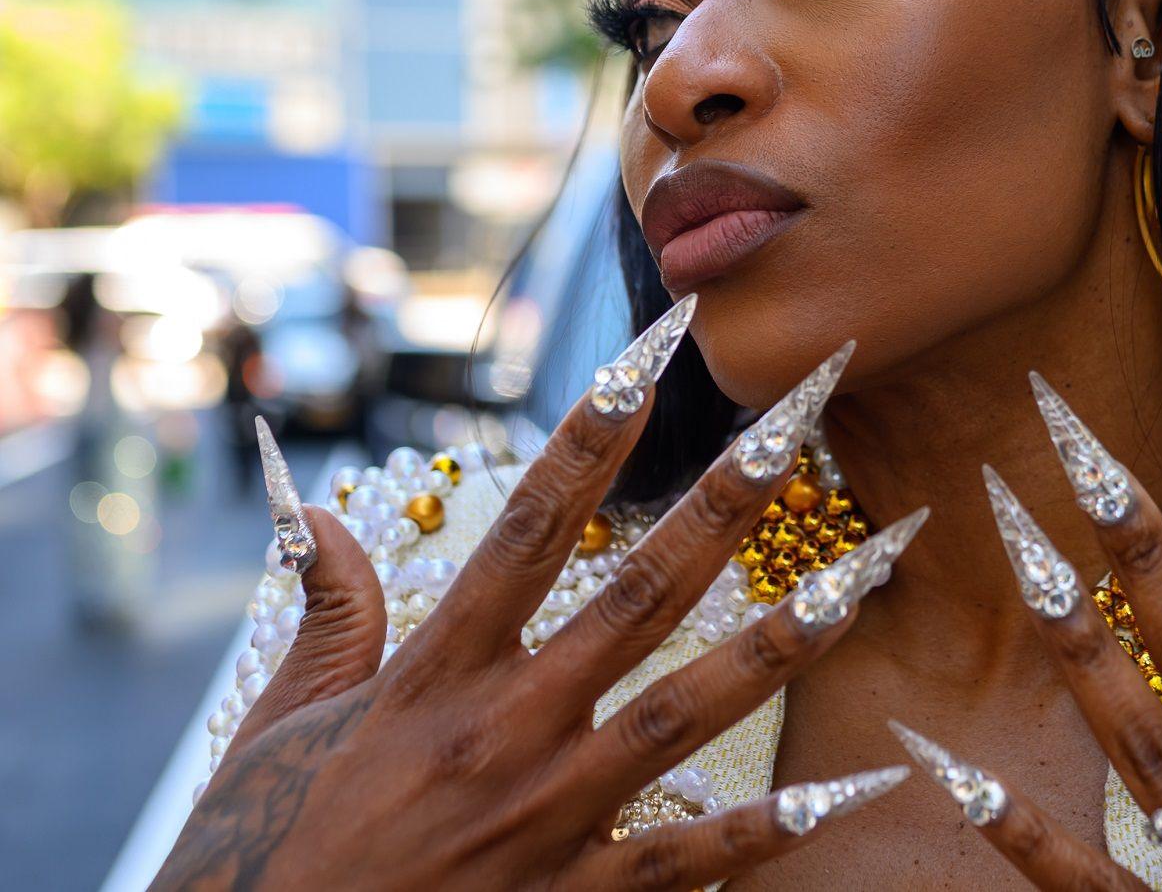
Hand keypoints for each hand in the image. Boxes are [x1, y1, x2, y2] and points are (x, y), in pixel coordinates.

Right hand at [158, 321, 917, 890]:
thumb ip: (328, 618)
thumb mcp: (280, 726)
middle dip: (722, 504)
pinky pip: (691, 856)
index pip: (531, 528)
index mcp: (434, 677)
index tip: (651, 355)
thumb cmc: (262, 856)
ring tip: (862, 580)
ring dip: (781, 641)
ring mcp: (550, 817)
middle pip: (637, 595)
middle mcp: (505, 731)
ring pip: (689, 712)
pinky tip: (846, 787)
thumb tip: (326, 515)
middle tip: (794, 426)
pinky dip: (770, 828)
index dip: (594, 434)